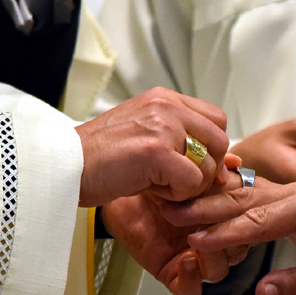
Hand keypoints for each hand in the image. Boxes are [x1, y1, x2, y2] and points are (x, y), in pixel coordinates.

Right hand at [78, 87, 229, 206]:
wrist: (62, 167)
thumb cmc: (99, 159)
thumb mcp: (147, 139)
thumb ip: (184, 143)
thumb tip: (233, 162)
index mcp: (164, 99)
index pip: (216, 121)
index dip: (211, 150)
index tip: (190, 168)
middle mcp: (166, 106)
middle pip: (220, 141)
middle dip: (206, 170)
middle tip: (175, 182)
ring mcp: (163, 126)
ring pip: (209, 164)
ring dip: (189, 185)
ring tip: (157, 185)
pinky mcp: (157, 151)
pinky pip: (192, 182)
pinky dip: (177, 195)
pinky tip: (151, 191)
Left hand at [101, 155, 247, 294]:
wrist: (121, 189)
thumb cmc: (154, 178)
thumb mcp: (186, 169)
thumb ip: (211, 167)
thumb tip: (233, 160)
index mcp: (223, 215)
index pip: (248, 220)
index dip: (246, 212)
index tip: (231, 196)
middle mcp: (212, 238)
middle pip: (238, 248)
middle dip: (231, 236)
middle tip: (216, 221)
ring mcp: (194, 257)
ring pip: (219, 270)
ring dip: (213, 257)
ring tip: (199, 240)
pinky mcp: (173, 273)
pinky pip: (190, 289)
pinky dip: (192, 278)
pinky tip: (186, 259)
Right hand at [162, 179, 295, 294]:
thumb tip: (260, 292)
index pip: (260, 219)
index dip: (225, 232)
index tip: (194, 240)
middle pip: (246, 199)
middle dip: (207, 208)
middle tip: (168, 213)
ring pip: (246, 196)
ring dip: (211, 203)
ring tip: (174, 209)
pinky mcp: (294, 204)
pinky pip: (255, 201)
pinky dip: (227, 206)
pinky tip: (201, 211)